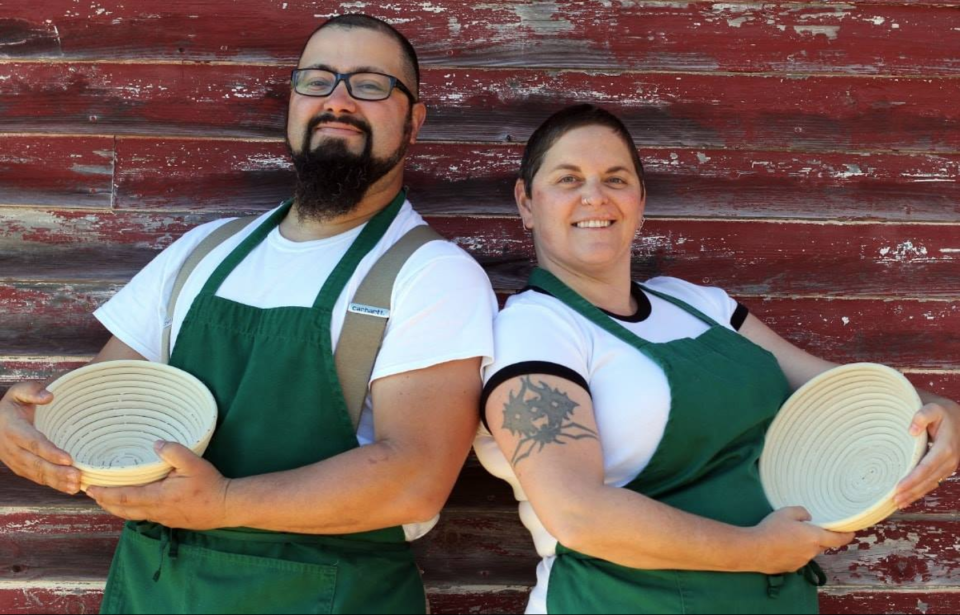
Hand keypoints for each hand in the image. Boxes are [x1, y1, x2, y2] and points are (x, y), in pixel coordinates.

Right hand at [0, 382, 80, 493]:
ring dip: (56, 482)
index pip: (32, 443)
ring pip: (36, 474)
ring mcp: (15, 460)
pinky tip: (70, 488)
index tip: (68, 459)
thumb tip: (48, 396)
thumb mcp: (19, 392)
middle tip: (77, 476)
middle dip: (57, 472)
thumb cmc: (13, 404)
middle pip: (35, 463)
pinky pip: (36, 478)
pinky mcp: (20, 467)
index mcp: (13, 429)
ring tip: (76, 485)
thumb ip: (32, 391)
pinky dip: (52, 484)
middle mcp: (12, 448)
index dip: (50, 452)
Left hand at [87, 441, 231, 529]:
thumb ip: (174, 452)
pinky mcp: (171, 521)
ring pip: (133, 516)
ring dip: (117, 508)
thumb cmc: (210, 485)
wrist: (227, 506)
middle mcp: (156, 511)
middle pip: (123, 510)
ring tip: (107, 500)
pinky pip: (145, 516)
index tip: (91, 488)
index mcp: (158, 497)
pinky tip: (134, 504)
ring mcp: (163, 518)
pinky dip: (132, 510)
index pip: (125, 497)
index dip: (106, 493)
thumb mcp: (194, 464)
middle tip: (92, 494)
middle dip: (106, 502)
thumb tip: (156, 444)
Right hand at [748, 507, 854, 573]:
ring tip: (788, 538)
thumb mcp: (786, 512)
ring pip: (809, 552)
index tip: (852, 533)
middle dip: (820, 538)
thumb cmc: (772, 529)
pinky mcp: (791, 568)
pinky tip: (781, 547)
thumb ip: (801, 512)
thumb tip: (808, 518)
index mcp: (815, 537)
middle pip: (822, 545)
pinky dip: (794, 553)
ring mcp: (802, 562)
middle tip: (809, 530)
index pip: (838, 539)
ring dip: (805, 546)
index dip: (847, 536)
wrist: (754, 549)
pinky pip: (798, 558)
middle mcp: (812, 552)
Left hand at [895, 400, 959, 508]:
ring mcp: (948, 466)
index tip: (898, 487)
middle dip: (912, 491)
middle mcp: (949, 460)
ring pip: (931, 484)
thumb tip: (911, 430)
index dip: (912, 479)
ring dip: (915, 494)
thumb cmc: (941, 412)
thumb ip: (922, 416)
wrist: (958, 417)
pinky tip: (908, 498)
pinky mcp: (945, 468)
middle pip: (928, 480)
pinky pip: (933, 482)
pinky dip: (921, 491)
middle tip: (894, 499)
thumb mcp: (933, 409)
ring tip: (898, 502)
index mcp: (945, 448)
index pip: (926, 467)